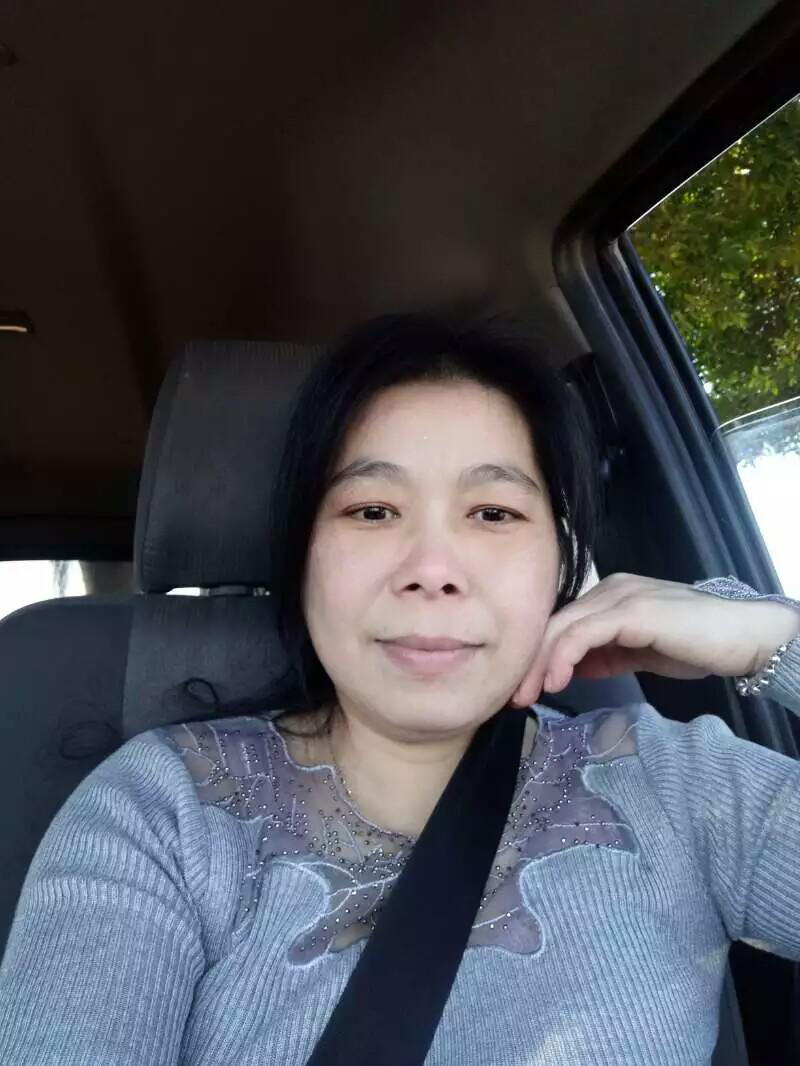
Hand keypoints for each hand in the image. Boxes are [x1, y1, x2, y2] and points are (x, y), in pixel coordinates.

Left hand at [509, 572, 799, 708]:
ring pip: (562, 627)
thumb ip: (606, 655)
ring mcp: (620, 596)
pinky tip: (557, 680)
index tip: (523, 688)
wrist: (742, 636)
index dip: (536, 655)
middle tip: (514, 696)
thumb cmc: (696, 644)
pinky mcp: (632, 610)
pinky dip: (564, 656)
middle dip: (528, 661)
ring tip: (529, 694)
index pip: (560, 623)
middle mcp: (609, 589)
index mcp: (609, 596)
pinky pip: (584, 632)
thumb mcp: (639, 652)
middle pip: (553, 623)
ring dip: (539, 663)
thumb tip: (571, 668)